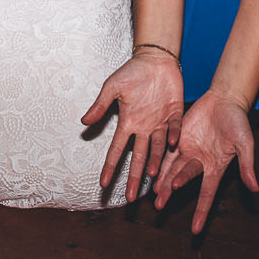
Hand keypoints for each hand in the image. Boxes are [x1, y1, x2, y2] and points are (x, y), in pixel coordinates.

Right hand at [81, 49, 183, 203]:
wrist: (155, 59)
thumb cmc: (132, 72)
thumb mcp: (112, 88)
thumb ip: (100, 105)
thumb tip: (83, 122)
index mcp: (128, 122)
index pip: (117, 150)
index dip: (111, 167)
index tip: (103, 184)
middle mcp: (144, 128)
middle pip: (138, 157)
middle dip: (135, 177)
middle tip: (132, 198)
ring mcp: (161, 123)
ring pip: (158, 148)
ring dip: (154, 161)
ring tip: (151, 176)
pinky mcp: (175, 114)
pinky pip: (175, 128)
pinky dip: (174, 135)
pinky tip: (173, 144)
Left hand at [154, 90, 256, 233]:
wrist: (225, 99)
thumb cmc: (238, 122)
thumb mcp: (245, 144)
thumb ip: (246, 166)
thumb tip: (255, 189)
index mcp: (215, 167)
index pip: (207, 194)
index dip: (201, 212)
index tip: (195, 229)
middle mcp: (200, 161)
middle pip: (183, 181)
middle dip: (171, 194)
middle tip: (159, 206)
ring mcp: (188, 150)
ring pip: (171, 169)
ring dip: (162, 182)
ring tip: (151, 195)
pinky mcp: (179, 136)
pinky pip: (166, 152)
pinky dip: (158, 163)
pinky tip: (149, 172)